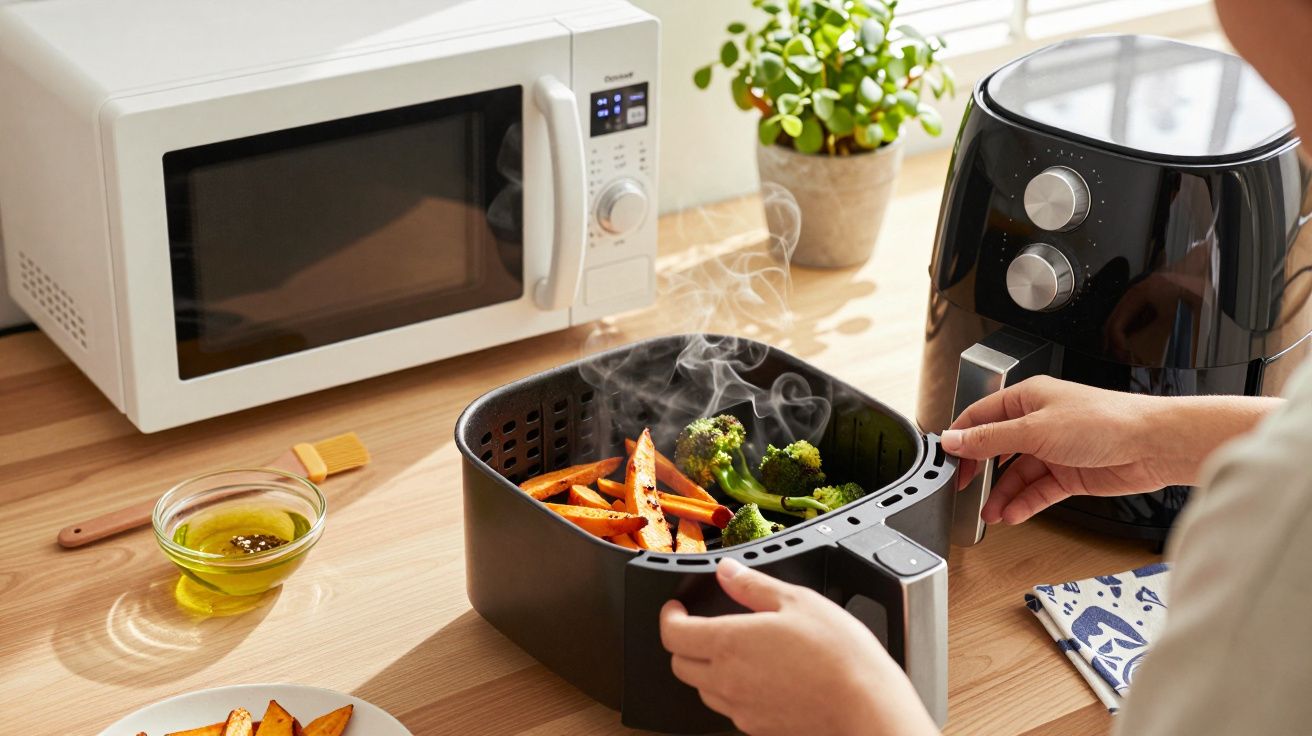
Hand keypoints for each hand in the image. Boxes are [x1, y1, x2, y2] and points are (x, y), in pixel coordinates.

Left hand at [659, 558, 937, 735]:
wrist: (865, 706)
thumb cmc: (838, 655)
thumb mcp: (796, 600)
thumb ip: (752, 585)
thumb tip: (728, 571)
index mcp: (728, 643)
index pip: (673, 634)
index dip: (669, 616)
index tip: (676, 607)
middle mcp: (726, 681)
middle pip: (681, 664)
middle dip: (683, 642)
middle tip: (699, 626)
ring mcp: (741, 709)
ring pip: (704, 689)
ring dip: (706, 669)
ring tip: (731, 651)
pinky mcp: (759, 728)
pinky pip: (731, 709)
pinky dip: (732, 691)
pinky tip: (758, 677)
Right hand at [944, 376, 1279, 524]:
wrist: (1153, 445)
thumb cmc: (1105, 421)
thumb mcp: (1035, 429)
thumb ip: (991, 439)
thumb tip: (954, 439)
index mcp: (1027, 399)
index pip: (980, 417)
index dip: (961, 439)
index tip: (945, 460)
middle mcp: (1038, 423)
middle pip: (996, 449)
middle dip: (979, 472)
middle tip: (963, 491)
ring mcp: (1054, 450)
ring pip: (1016, 475)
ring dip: (1001, 494)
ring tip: (990, 514)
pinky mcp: (1070, 474)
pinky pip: (1038, 491)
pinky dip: (1024, 503)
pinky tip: (1013, 514)